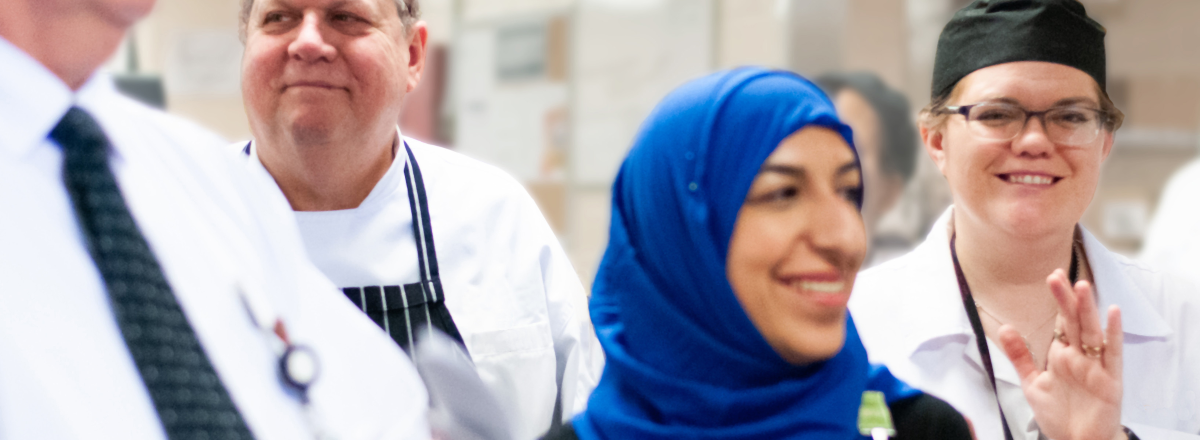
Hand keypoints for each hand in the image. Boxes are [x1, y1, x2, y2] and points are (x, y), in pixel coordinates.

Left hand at [997, 269, 1124, 439]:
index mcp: (1063, 354)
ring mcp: (1096, 366)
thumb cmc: (1059, 414)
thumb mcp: (1033, 382)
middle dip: (1066, 299)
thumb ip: (1020, 355)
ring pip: (1092, 332)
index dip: (1057, 300)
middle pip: (1074, 321)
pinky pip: (1112, 353)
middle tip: (1057, 275)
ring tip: (1082, 286)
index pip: (1061, 321)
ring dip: (1087, 309)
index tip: (1051, 276)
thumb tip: (1006, 327)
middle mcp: (1081, 356)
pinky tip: (1112, 312)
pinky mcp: (1110, 380)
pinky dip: (1113, 333)